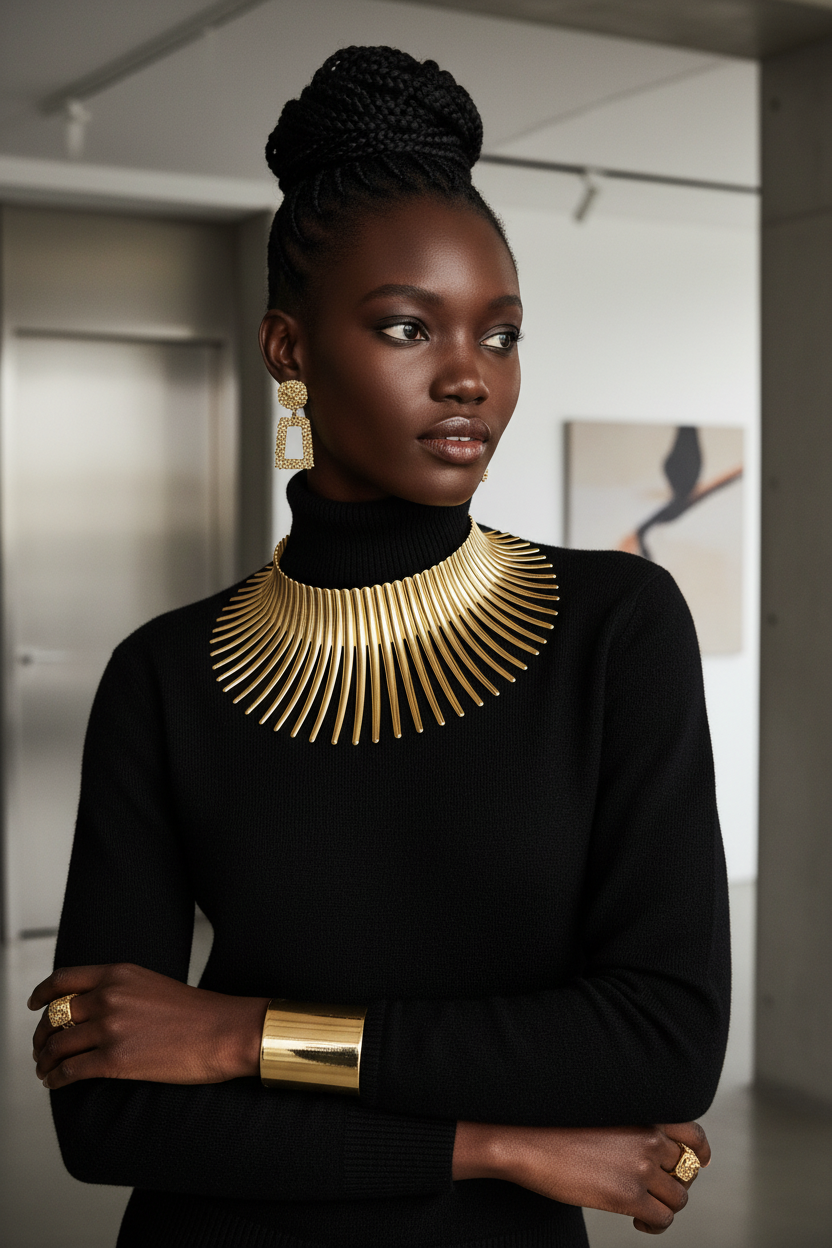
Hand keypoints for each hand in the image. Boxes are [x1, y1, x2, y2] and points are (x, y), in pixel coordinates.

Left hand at [28, 963, 268, 1089]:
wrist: (223, 1031)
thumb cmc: (196, 1012)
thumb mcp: (151, 984)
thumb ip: (119, 990)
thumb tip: (91, 1008)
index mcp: (118, 974)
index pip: (63, 980)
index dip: (41, 994)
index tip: (33, 1005)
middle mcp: (108, 996)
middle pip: (54, 1016)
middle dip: (41, 1035)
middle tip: (40, 1048)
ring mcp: (109, 1028)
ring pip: (57, 1045)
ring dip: (45, 1060)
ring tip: (45, 1070)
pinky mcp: (114, 1059)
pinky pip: (70, 1070)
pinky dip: (56, 1078)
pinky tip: (56, 1082)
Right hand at [453, 1120, 709, 1234]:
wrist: (526, 1141)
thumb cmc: (555, 1125)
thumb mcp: (603, 1113)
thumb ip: (632, 1127)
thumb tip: (648, 1149)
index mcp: (644, 1114)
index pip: (692, 1134)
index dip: (700, 1152)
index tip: (699, 1161)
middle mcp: (649, 1138)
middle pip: (686, 1170)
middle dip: (674, 1182)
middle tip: (656, 1189)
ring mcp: (641, 1169)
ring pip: (678, 1198)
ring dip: (665, 1206)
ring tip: (645, 1209)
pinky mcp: (627, 1197)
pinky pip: (662, 1219)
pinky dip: (655, 1225)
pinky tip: (638, 1222)